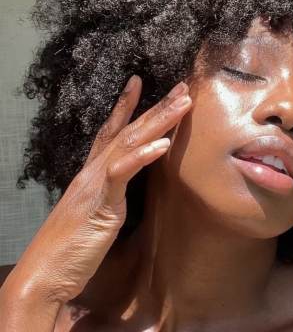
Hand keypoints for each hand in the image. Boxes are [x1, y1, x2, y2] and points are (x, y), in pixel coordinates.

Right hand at [1, 76, 191, 305]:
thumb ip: (111, 192)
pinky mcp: (100, 203)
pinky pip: (122, 173)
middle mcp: (93, 171)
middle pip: (128, 130)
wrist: (44, 275)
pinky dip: (142, 156)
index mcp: (94, 173)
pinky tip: (163, 145)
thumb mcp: (97, 212)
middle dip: (156, 106)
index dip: (125, 106)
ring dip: (158, 121)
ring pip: (128, 143)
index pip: (112, 131)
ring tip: (182, 102)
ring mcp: (95, 184)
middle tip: (181, 86)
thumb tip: (126, 180)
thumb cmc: (72, 246)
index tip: (139, 83)